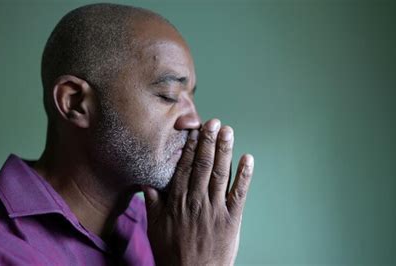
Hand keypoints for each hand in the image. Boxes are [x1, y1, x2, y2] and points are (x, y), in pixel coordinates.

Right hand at [142, 119, 253, 265]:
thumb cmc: (172, 253)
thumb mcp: (155, 227)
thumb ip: (153, 203)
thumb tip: (147, 182)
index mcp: (178, 201)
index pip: (185, 167)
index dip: (191, 146)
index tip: (195, 129)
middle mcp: (197, 200)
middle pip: (204, 165)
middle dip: (209, 141)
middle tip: (213, 121)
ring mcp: (215, 209)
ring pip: (221, 173)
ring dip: (225, 150)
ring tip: (228, 130)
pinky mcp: (231, 218)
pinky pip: (239, 193)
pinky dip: (245, 175)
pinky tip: (248, 158)